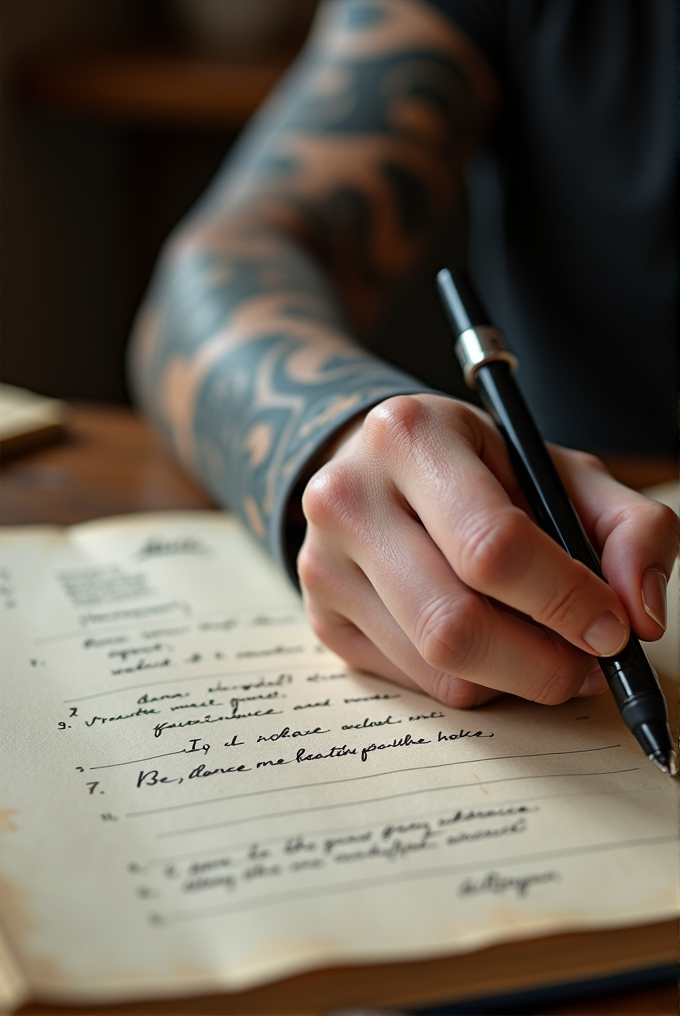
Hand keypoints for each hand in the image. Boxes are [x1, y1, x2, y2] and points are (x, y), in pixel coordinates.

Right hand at [297, 394, 677, 706]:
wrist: (380, 466)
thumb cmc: (481, 469)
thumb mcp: (560, 469)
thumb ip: (628, 527)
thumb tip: (639, 616)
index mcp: (409, 436)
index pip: (491, 545)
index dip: (564, 600)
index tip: (612, 629)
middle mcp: (347, 498)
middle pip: (454, 623)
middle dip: (543, 665)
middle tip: (590, 666)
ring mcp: (322, 563)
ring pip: (436, 666)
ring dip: (514, 679)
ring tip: (545, 651)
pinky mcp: (321, 617)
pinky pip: (415, 683)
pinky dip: (472, 680)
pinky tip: (490, 644)